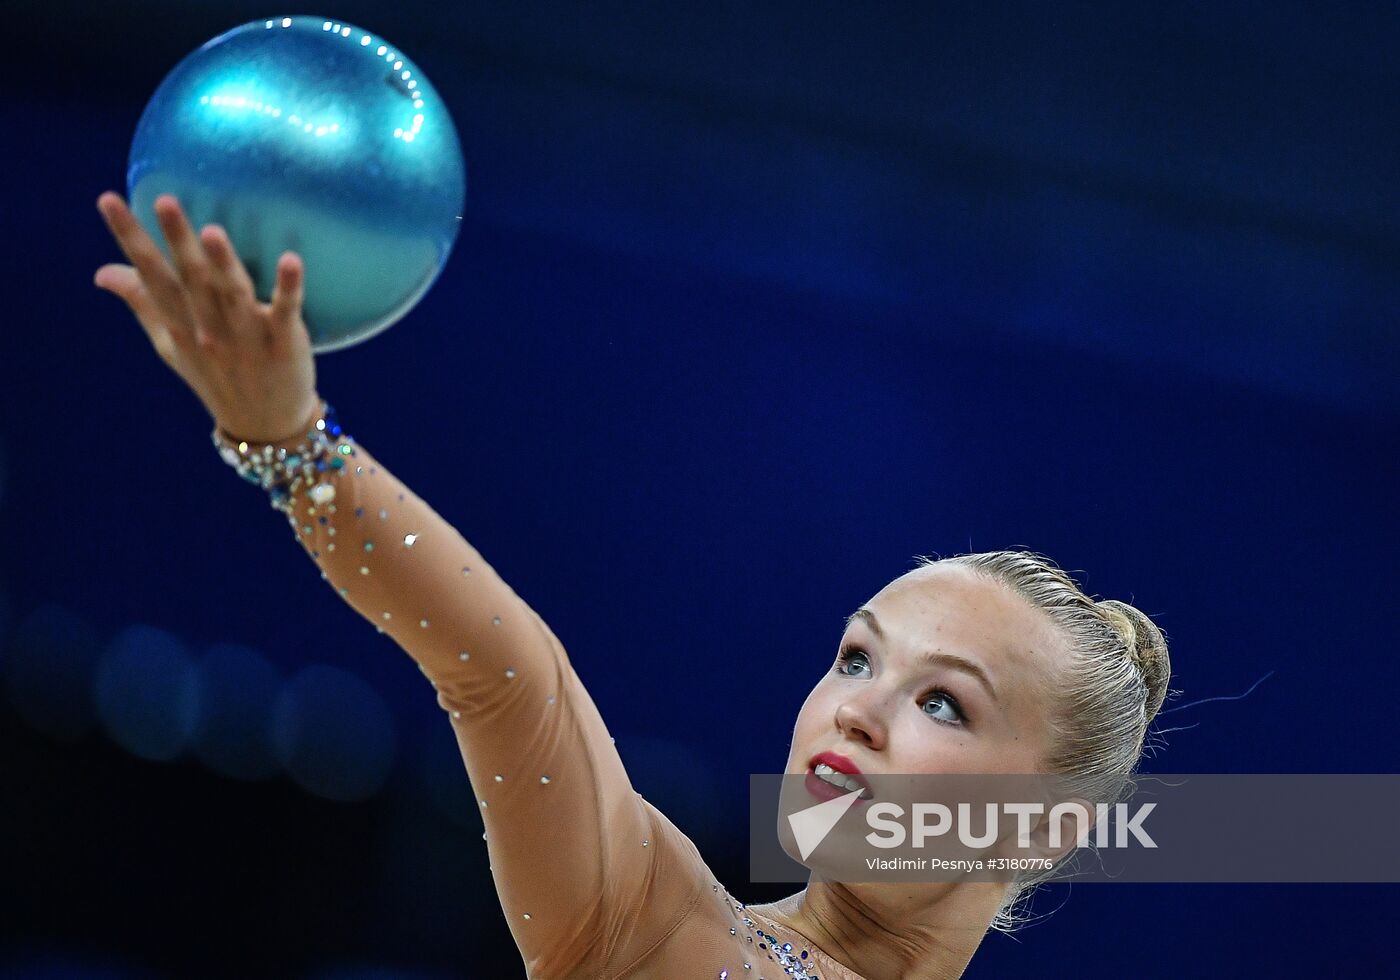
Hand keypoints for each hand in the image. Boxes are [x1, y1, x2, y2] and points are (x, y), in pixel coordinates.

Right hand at [94, 191, 320, 443]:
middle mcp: (208, 330)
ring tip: (212, 231)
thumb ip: (142, 303)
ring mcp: (247, 338)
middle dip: (176, 241)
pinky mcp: (284, 343)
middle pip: (191, 281)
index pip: (151, 276)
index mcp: (180, 325)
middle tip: (165, 200)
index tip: (108, 200)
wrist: (265, 425)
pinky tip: (292, 261)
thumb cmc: (216, 374)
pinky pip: (286, 312)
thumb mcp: (172, 344)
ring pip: (233, 295)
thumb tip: (102, 271)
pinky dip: (289, 288)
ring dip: (223, 263)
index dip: (129, 238)